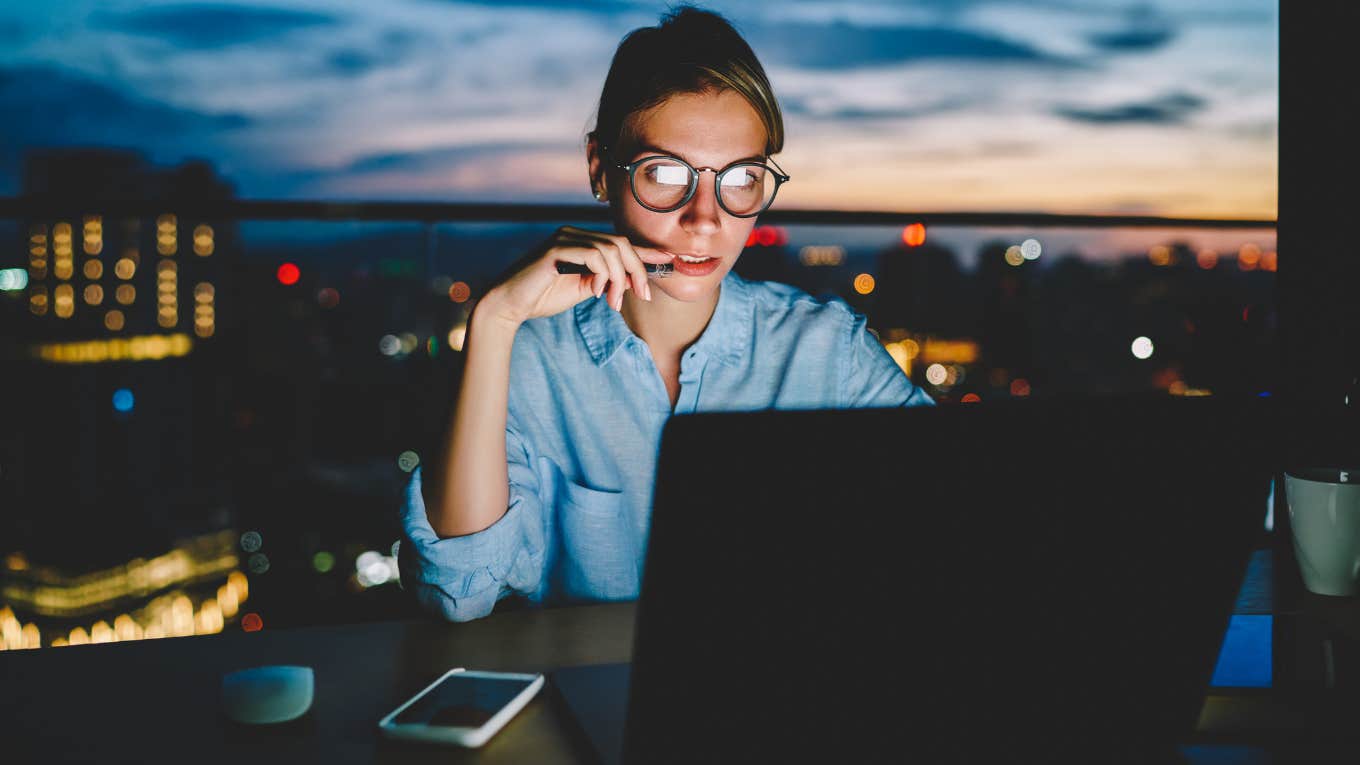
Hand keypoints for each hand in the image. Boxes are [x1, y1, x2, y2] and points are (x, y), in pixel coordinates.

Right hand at [481, 225, 658, 325]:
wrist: (509, 305)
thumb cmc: (542, 297)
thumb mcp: (582, 290)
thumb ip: (604, 281)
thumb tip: (629, 280)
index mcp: (581, 241)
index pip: (620, 242)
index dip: (646, 251)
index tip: (669, 260)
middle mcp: (574, 234)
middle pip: (621, 243)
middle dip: (638, 270)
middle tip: (643, 295)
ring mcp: (564, 238)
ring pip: (611, 249)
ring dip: (620, 278)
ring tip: (613, 301)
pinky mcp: (555, 248)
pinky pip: (593, 255)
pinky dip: (603, 276)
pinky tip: (597, 293)